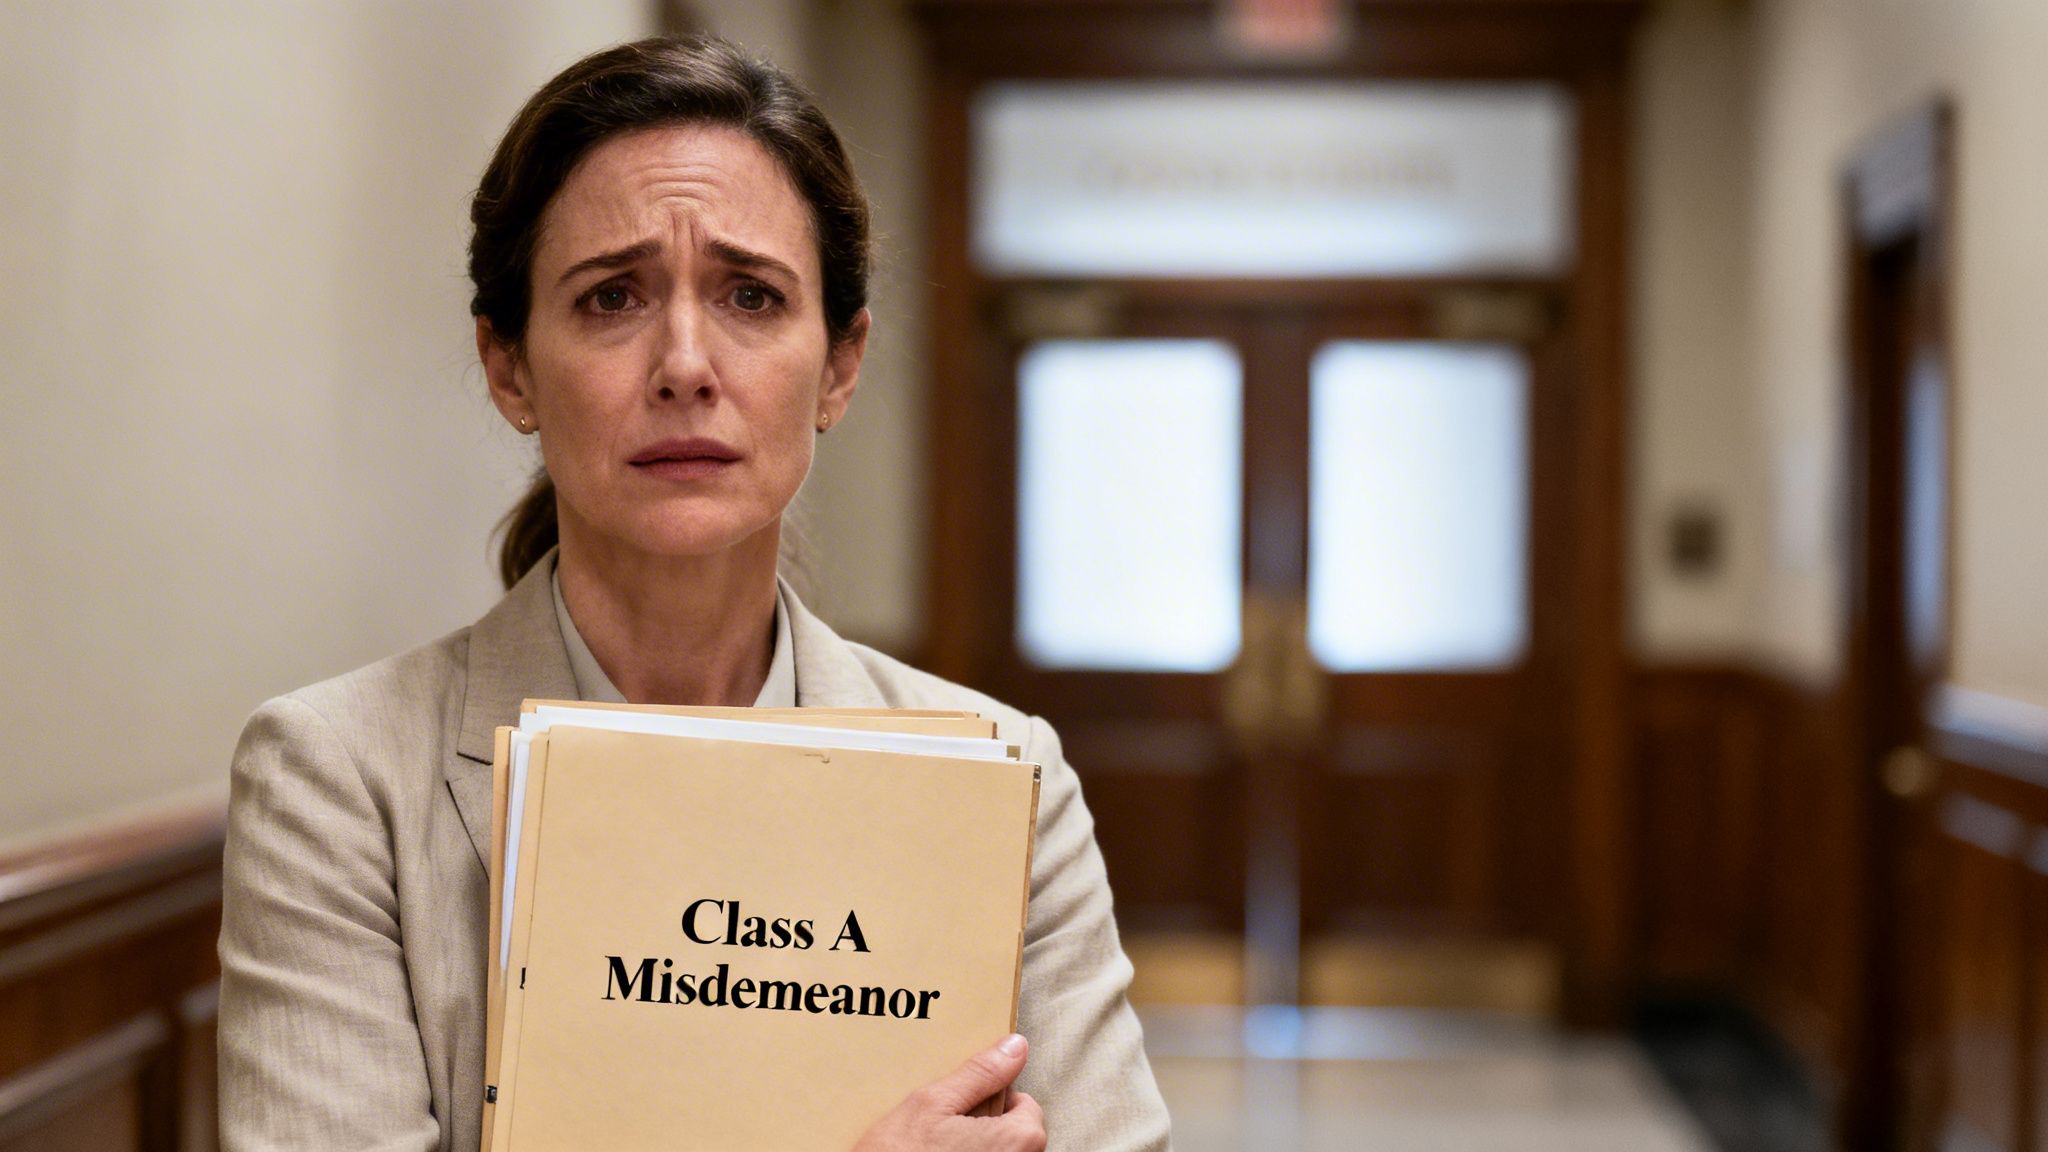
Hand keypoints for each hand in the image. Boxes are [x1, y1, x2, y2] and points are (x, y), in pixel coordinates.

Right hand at [852, 1034, 1046, 1151]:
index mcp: (1017, 1141)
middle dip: (985, 1128)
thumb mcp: (932, 1103)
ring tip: (936, 1149)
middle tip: (944, 1130)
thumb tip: (1014, 1048)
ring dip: (975, 1148)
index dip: (992, 1100)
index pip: (1026, 1106)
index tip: (962, 1107)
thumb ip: (981, 1073)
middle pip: (1016, 1136)